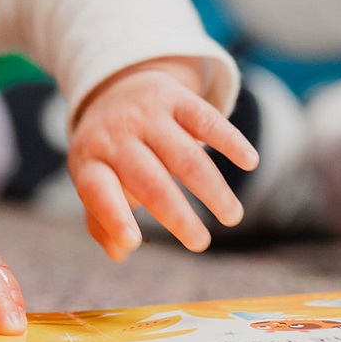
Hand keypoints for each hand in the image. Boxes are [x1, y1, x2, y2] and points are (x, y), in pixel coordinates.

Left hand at [66, 61, 258, 260]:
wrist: (114, 89)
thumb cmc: (109, 153)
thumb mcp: (94, 181)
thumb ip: (102, 220)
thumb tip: (120, 252)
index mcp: (90, 162)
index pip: (97, 192)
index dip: (114, 216)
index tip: (133, 242)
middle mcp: (115, 137)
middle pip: (149, 179)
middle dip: (176, 214)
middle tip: (200, 243)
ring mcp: (146, 115)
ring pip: (184, 156)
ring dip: (212, 188)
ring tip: (231, 216)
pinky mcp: (175, 98)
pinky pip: (206, 120)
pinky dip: (229, 141)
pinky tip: (250, 162)